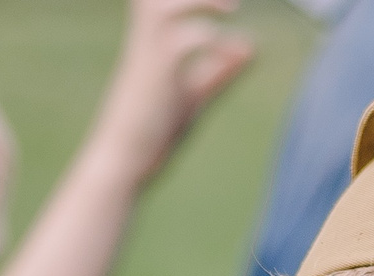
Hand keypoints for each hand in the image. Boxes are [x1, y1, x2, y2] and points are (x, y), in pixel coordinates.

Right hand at [92, 0, 255, 182]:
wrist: (123, 161)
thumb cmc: (153, 130)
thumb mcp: (192, 94)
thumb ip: (217, 71)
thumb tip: (249, 46)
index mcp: (150, 41)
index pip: (158, 1)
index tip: (226, 5)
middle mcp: (145, 43)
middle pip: (153, 0)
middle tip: (230, 3)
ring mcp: (147, 58)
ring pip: (162, 8)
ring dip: (199, 2)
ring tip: (232, 8)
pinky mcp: (155, 78)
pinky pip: (178, 44)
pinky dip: (209, 42)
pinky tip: (232, 55)